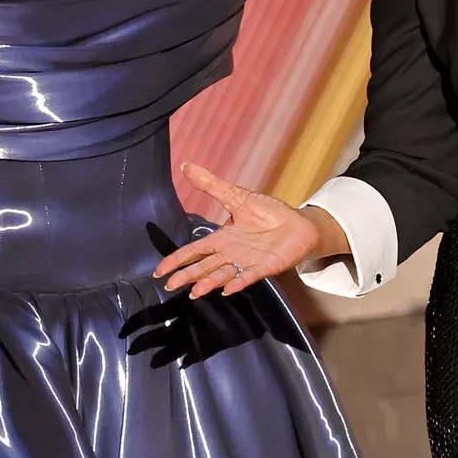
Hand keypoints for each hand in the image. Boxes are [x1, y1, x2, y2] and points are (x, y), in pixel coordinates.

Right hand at [153, 163, 337, 298]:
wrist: (298, 224)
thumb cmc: (268, 213)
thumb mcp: (237, 197)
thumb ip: (212, 185)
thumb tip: (186, 166)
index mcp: (222, 239)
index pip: (194, 251)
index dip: (177, 259)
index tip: (159, 271)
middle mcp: (230, 254)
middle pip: (204, 267)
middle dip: (187, 276)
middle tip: (170, 286)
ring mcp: (246, 262)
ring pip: (223, 274)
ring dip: (209, 282)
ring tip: (195, 291)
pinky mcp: (265, 267)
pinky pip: (249, 276)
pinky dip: (238, 282)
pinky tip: (228, 289)